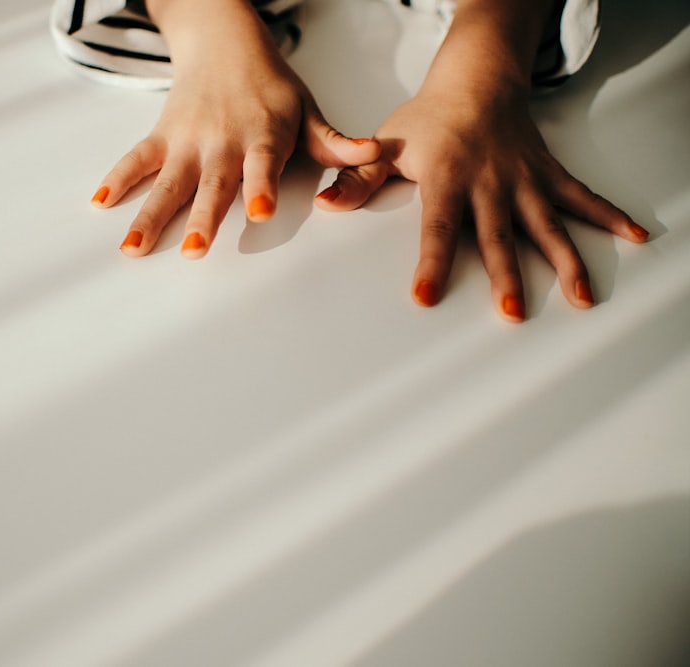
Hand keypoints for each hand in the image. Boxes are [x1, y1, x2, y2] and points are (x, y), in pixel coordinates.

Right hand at [90, 7, 379, 258]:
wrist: (224, 40)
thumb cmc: (270, 84)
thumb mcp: (307, 109)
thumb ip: (334, 141)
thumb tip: (374, 154)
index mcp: (262, 134)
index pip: (262, 163)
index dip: (259, 186)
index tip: (257, 212)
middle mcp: (222, 139)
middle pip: (211, 183)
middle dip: (202, 216)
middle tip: (194, 249)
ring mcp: (188, 139)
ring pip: (167, 181)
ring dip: (149, 215)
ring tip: (132, 249)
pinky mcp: (163, 135)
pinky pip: (137, 158)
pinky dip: (118, 178)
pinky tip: (101, 203)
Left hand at [314, 90, 648, 321]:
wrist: (477, 79)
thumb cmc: (428, 118)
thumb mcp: (386, 145)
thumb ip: (357, 179)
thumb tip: (325, 202)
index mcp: (448, 178)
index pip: (437, 227)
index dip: (431, 263)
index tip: (426, 296)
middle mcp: (490, 183)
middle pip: (499, 235)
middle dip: (507, 275)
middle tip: (512, 312)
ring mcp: (525, 180)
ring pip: (548, 224)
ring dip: (566, 260)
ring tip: (582, 298)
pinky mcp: (548, 175)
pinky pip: (582, 197)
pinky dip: (609, 216)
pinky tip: (634, 237)